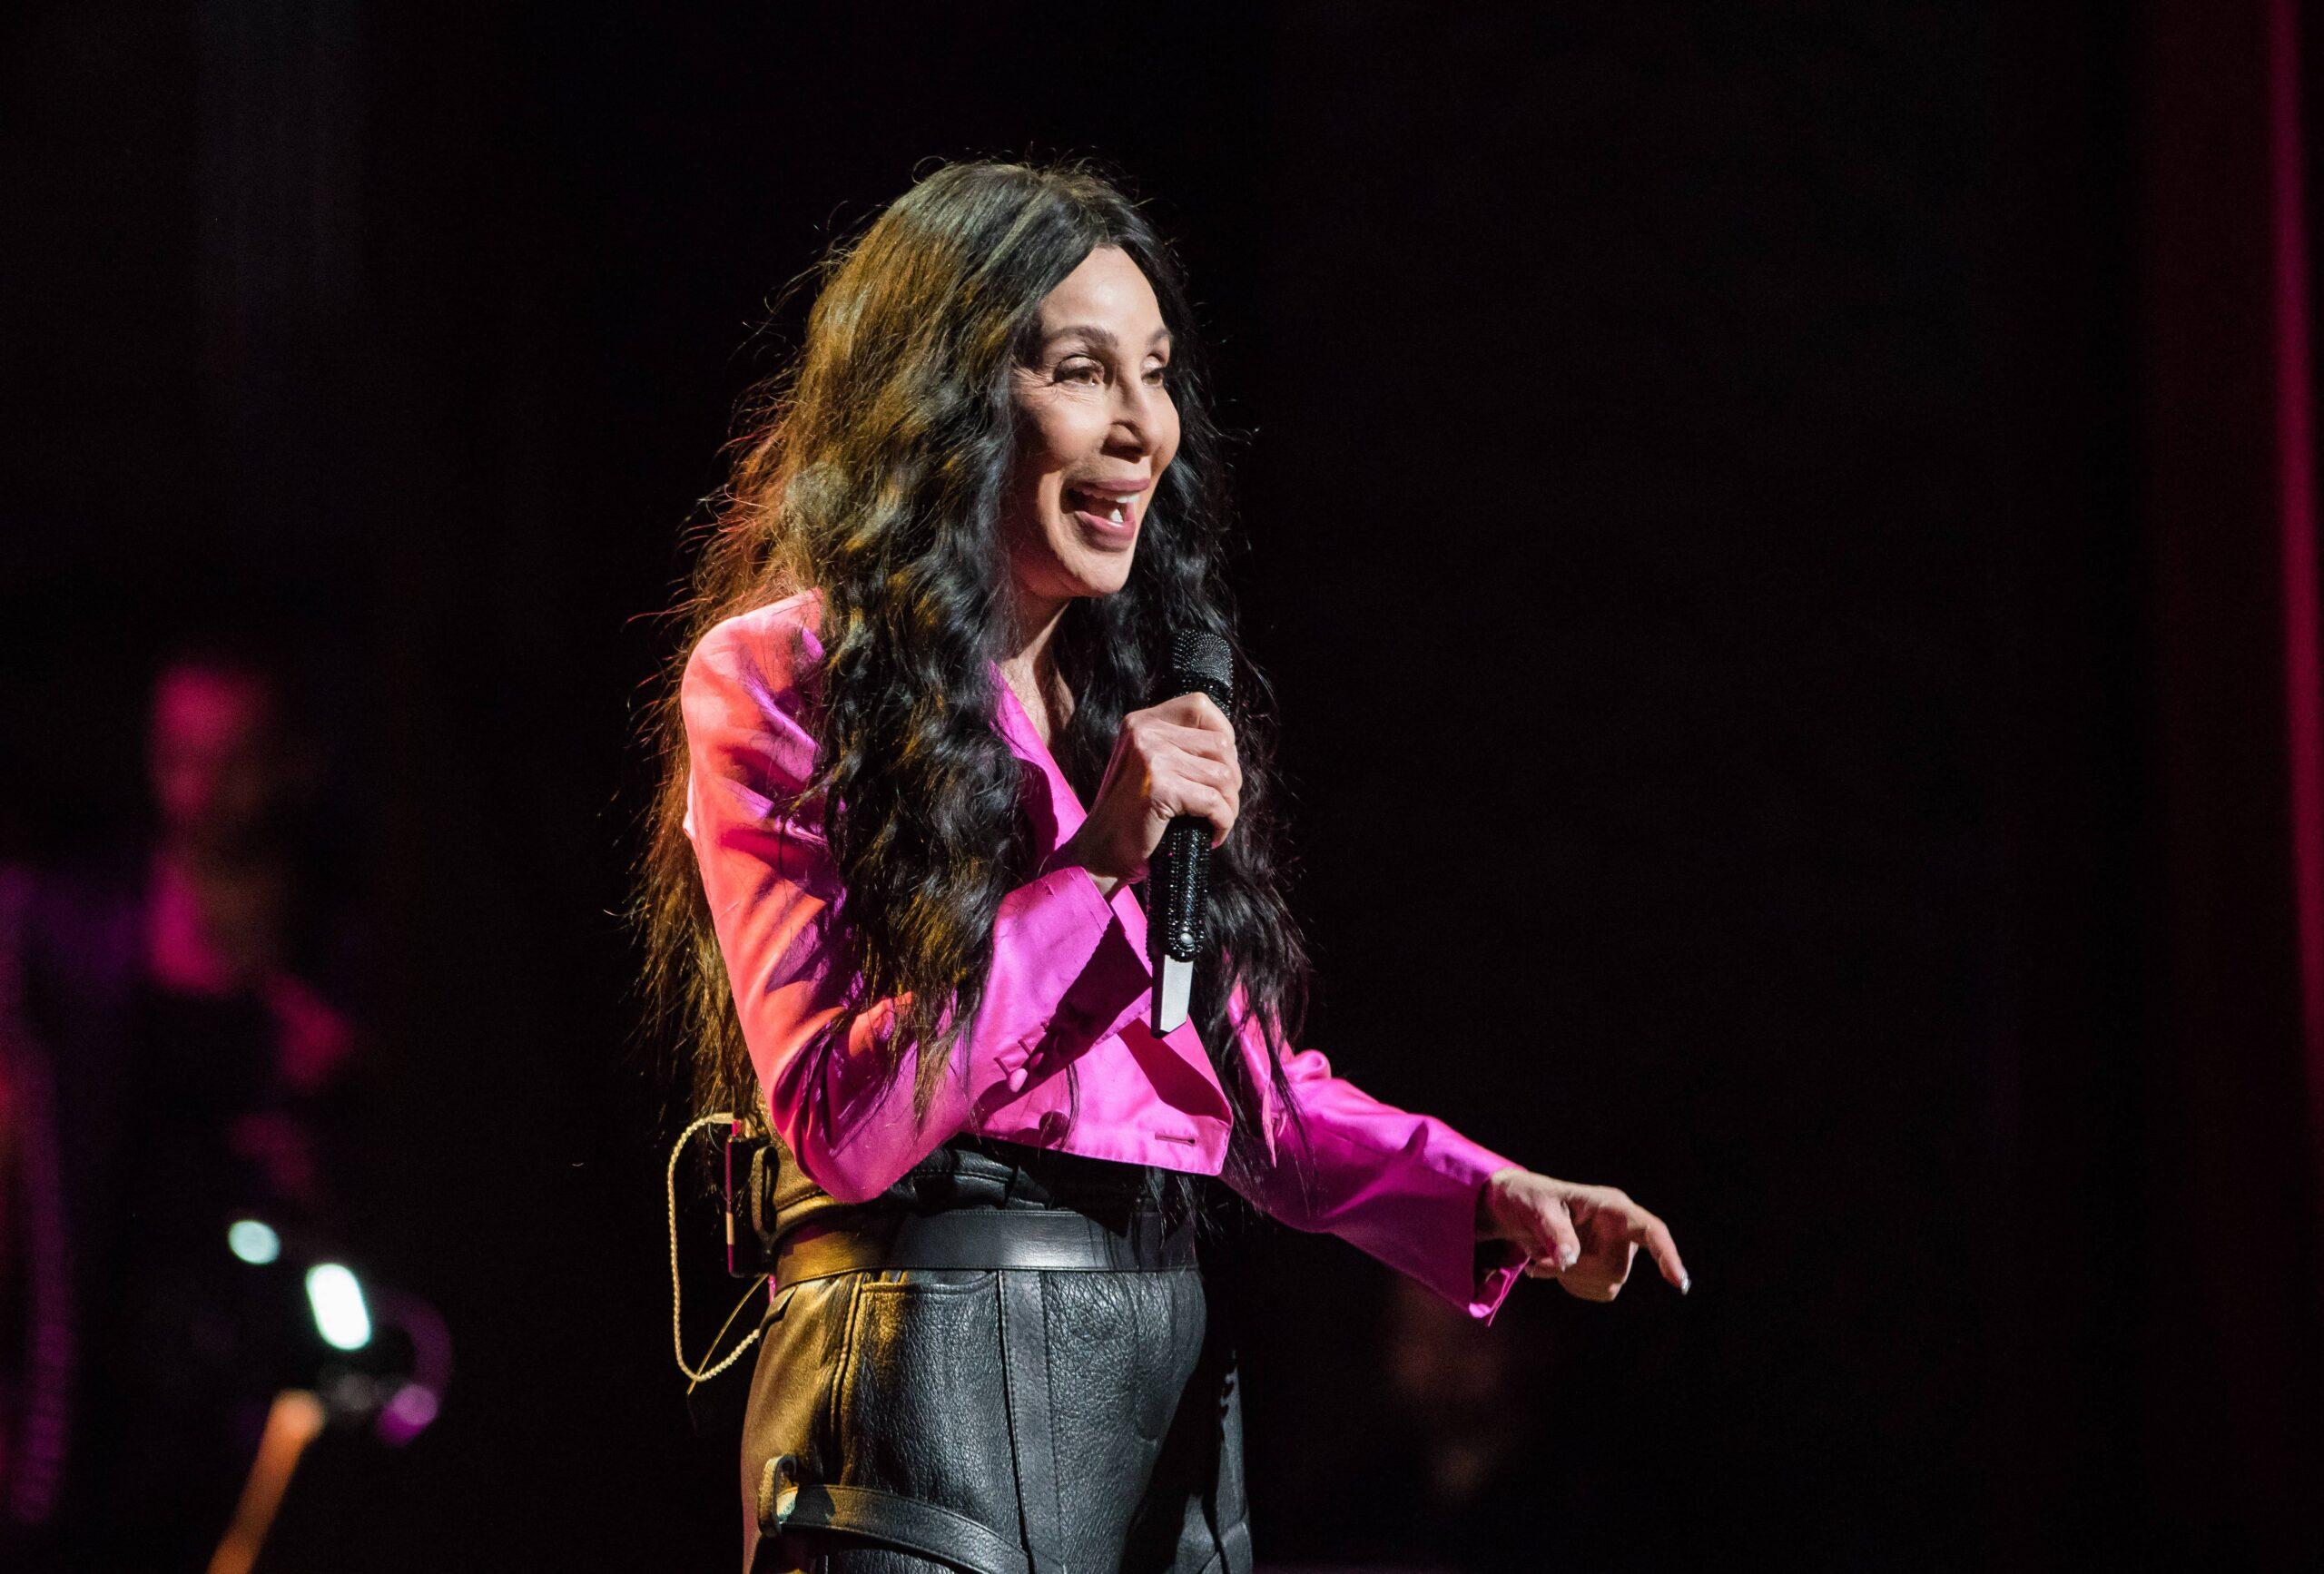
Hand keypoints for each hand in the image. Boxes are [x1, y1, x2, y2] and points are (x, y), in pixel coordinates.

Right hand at [1055, 693, 1240, 894]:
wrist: (1100, 852)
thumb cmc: (1132, 815)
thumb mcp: (1150, 766)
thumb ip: (1178, 746)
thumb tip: (1229, 745)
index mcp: (1141, 722)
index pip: (1200, 706)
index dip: (1223, 733)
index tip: (1222, 766)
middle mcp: (1145, 732)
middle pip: (1220, 744)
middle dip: (1231, 778)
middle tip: (1220, 804)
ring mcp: (1152, 758)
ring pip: (1222, 776)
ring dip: (1229, 805)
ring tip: (1217, 822)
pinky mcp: (1160, 788)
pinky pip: (1214, 803)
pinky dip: (1222, 823)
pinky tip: (1212, 835)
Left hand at [1478, 1166, 1689, 1300]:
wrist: (1517, 1209)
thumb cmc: (1529, 1199)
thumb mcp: (1535, 1209)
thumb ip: (1553, 1232)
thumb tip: (1569, 1260)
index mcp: (1611, 1206)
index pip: (1649, 1229)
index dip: (1666, 1254)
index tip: (1678, 1281)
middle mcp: (1621, 1228)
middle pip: (1616, 1269)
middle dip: (1577, 1273)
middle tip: (1537, 1263)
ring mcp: (1617, 1248)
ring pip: (1609, 1284)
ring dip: (1572, 1280)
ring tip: (1542, 1261)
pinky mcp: (1607, 1265)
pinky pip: (1600, 1290)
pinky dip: (1573, 1285)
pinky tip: (1552, 1268)